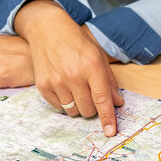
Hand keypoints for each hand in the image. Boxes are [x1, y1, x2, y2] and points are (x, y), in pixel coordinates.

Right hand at [15, 0, 123, 136]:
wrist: (47, 29)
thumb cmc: (77, 42)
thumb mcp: (98, 57)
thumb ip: (109, 81)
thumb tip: (117, 103)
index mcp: (91, 67)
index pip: (102, 100)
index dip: (108, 118)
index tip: (110, 132)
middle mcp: (73, 76)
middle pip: (88, 110)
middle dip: (92, 107)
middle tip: (89, 93)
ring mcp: (56, 81)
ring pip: (73, 111)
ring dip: (78, 106)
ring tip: (76, 89)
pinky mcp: (43, 86)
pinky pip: (59, 108)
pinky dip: (65, 103)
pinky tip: (64, 87)